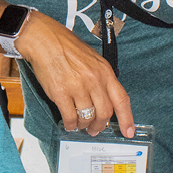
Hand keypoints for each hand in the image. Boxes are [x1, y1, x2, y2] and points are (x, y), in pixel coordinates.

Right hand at [17, 11, 133, 136]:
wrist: (44, 40)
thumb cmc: (66, 46)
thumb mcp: (92, 59)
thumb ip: (101, 78)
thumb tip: (104, 100)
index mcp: (104, 71)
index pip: (121, 99)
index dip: (127, 119)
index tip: (128, 131)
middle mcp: (94, 80)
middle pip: (104, 113)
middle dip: (100, 125)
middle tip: (95, 129)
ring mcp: (78, 87)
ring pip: (87, 117)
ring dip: (84, 125)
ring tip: (80, 124)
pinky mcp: (61, 93)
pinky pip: (70, 117)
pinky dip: (70, 124)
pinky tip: (69, 123)